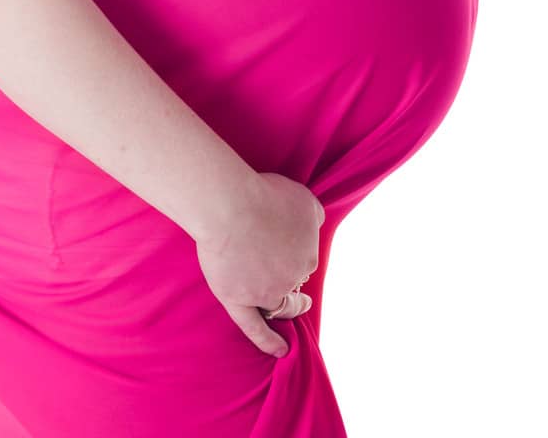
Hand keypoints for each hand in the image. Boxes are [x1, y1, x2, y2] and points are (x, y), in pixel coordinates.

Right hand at [193, 170, 324, 358]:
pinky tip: (280, 351)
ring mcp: (265, 293)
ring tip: (284, 307)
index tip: (283, 242)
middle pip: (291, 281)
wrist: (231, 206)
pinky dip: (269, 342)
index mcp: (308, 255)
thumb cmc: (265, 196)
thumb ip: (314, 216)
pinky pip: (257, 329)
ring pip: (278, 304)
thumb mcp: (304, 198)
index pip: (305, 258)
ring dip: (284, 307)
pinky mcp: (239, 301)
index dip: (294, 250)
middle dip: (286, 273)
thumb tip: (316, 227)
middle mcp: (291, 278)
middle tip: (273, 261)